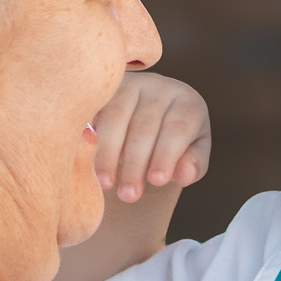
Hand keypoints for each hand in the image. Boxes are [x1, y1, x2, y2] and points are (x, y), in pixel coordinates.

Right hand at [91, 74, 209, 202]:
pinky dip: (89, 136)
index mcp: (188, 103)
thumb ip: (193, 165)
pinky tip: (87, 161)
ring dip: (108, 153)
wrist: (150, 118)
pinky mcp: (105, 90)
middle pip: (145, 126)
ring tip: (106, 184)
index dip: (166, 155)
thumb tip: (185, 175)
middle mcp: (160, 88)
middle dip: (135, 164)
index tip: (156, 181)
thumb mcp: (191, 154)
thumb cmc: (173, 142)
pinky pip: (95, 111)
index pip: (178, 128)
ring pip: (116, 117)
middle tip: (128, 195)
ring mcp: (130, 85)